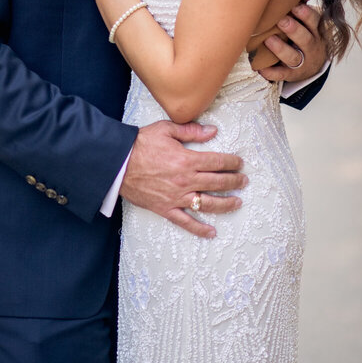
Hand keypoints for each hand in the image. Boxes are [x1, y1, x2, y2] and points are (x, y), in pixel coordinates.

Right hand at [120, 120, 246, 238]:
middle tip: (243, 181)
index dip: (232, 162)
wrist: (118, 163)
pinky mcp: (166, 209)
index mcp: (187, 160)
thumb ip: (191, 131)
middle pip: (217, 183)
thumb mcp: (166, 130)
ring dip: (226, 204)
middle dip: (234, 182)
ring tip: (237, 203)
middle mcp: (186, 180)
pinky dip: (199, 229)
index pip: (217, 162)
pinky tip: (212, 232)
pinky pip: (186, 222)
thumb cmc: (141, 144)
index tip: (240, 163)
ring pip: (208, 204)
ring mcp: (177, 197)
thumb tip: (212, 131)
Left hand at [251, 2, 328, 83]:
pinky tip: (260, 68)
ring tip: (268, 40)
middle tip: (281, 20)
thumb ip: (299, 10)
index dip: (306, 14)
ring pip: (293, 57)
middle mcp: (312, 47)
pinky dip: (272, 72)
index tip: (295, 6)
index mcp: (316, 31)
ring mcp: (303, 63)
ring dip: (281, 49)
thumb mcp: (309, 24)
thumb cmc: (305, 36)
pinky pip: (282, 75)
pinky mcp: (293, 75)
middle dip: (293, 29)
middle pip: (305, 39)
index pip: (314, 21)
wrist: (314, 65)